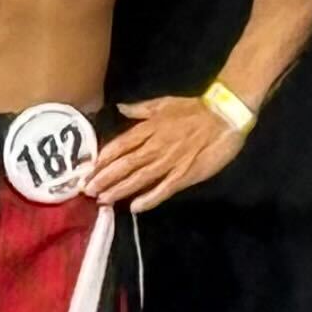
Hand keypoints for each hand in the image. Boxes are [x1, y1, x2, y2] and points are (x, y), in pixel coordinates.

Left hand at [82, 95, 241, 211]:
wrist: (224, 115)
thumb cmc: (194, 109)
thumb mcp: (163, 103)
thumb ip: (140, 109)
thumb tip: (120, 108)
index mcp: (148, 129)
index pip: (119, 146)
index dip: (102, 160)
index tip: (87, 170)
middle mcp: (154, 146)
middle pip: (124, 165)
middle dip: (104, 178)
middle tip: (87, 191)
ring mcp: (169, 162)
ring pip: (139, 178)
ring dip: (120, 190)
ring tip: (102, 200)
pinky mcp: (185, 174)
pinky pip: (164, 188)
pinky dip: (149, 198)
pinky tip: (135, 207)